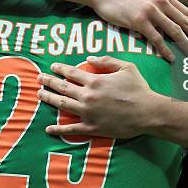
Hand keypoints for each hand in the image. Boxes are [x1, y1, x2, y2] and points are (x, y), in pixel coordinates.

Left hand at [37, 56, 162, 138]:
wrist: (148, 112)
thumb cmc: (139, 88)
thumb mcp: (126, 67)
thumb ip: (106, 61)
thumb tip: (88, 58)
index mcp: (95, 81)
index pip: (71, 72)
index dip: (60, 68)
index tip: (52, 66)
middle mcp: (88, 96)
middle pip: (62, 87)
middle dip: (49, 82)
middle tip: (39, 78)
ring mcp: (88, 113)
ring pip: (62, 105)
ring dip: (49, 99)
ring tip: (39, 95)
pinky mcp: (91, 128)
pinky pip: (71, 129)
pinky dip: (58, 129)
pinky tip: (49, 129)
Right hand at [91, 0, 187, 60]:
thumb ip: (160, 0)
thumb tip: (170, 9)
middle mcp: (161, 2)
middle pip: (186, 23)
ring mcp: (150, 11)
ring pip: (175, 32)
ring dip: (186, 46)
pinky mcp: (139, 21)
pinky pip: (157, 39)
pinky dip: (165, 50)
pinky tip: (171, 58)